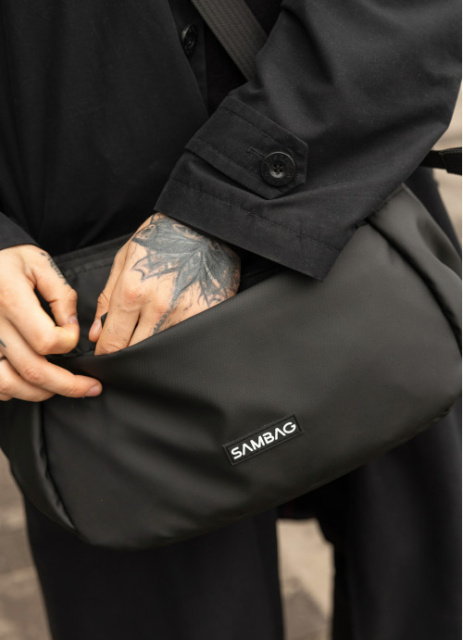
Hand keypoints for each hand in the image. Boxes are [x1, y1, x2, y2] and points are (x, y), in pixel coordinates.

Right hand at [0, 245, 102, 401]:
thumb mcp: (38, 263)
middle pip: (32, 370)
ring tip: (64, 388)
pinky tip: (34, 384)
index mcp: (10, 300)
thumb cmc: (6, 262)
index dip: (68, 342)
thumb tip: (72, 327)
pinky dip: (15, 391)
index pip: (45, 340)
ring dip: (42, 392)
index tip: (72, 333)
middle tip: (92, 387)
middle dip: (68, 384)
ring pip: (10, 384)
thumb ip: (61, 295)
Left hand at [90, 213, 240, 354]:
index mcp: (133, 291)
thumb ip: (107, 299)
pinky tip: (175, 326)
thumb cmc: (162, 237)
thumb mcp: (125, 258)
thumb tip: (97, 334)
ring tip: (153, 330)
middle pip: (136, 352)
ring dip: (153, 347)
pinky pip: (185, 340)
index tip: (106, 354)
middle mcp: (158, 307)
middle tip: (128, 344)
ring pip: (161, 350)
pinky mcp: (207, 316)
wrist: (205, 225)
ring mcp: (185, 314)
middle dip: (127, 354)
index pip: (112, 343)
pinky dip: (177, 340)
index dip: (105, 353)